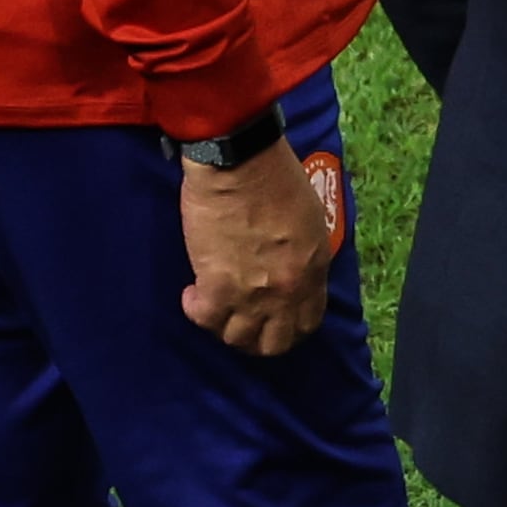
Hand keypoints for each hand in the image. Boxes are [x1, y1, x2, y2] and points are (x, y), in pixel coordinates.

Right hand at [179, 139, 339, 357]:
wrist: (241, 164)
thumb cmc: (275, 178)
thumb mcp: (311, 221)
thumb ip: (305, 255)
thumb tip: (293, 271)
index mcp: (314, 271)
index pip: (307, 322)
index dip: (289, 328)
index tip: (273, 320)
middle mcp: (287, 291)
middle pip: (275, 343)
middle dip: (258, 339)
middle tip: (241, 322)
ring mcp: (253, 293)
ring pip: (237, 338)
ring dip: (224, 327)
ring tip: (215, 307)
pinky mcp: (217, 285)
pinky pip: (206, 318)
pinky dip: (197, 311)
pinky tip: (192, 294)